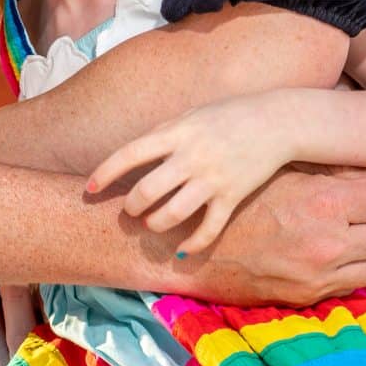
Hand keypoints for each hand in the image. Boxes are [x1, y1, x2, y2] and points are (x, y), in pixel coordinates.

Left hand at [88, 94, 294, 254]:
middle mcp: (191, 156)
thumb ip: (164, 134)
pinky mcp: (233, 196)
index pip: (130, 154)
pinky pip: (208, 229)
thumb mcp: (191, 115)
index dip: (105, 174)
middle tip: (130, 210)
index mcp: (177, 132)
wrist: (276, 121)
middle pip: (147, 191)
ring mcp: (212, 178)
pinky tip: (183, 250)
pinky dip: (193, 244)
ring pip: (172, 214)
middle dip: (131, 207)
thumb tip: (134, 156)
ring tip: (152, 224)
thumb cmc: (228, 115)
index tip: (89, 190)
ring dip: (156, 224)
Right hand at [151, 165, 365, 307]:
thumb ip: (339, 174)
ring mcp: (319, 276)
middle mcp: (327, 244)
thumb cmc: (236, 197)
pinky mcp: (308, 297)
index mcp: (322, 204)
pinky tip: (356, 250)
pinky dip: (365, 266)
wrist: (188, 246)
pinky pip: (357, 284)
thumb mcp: (286, 172)